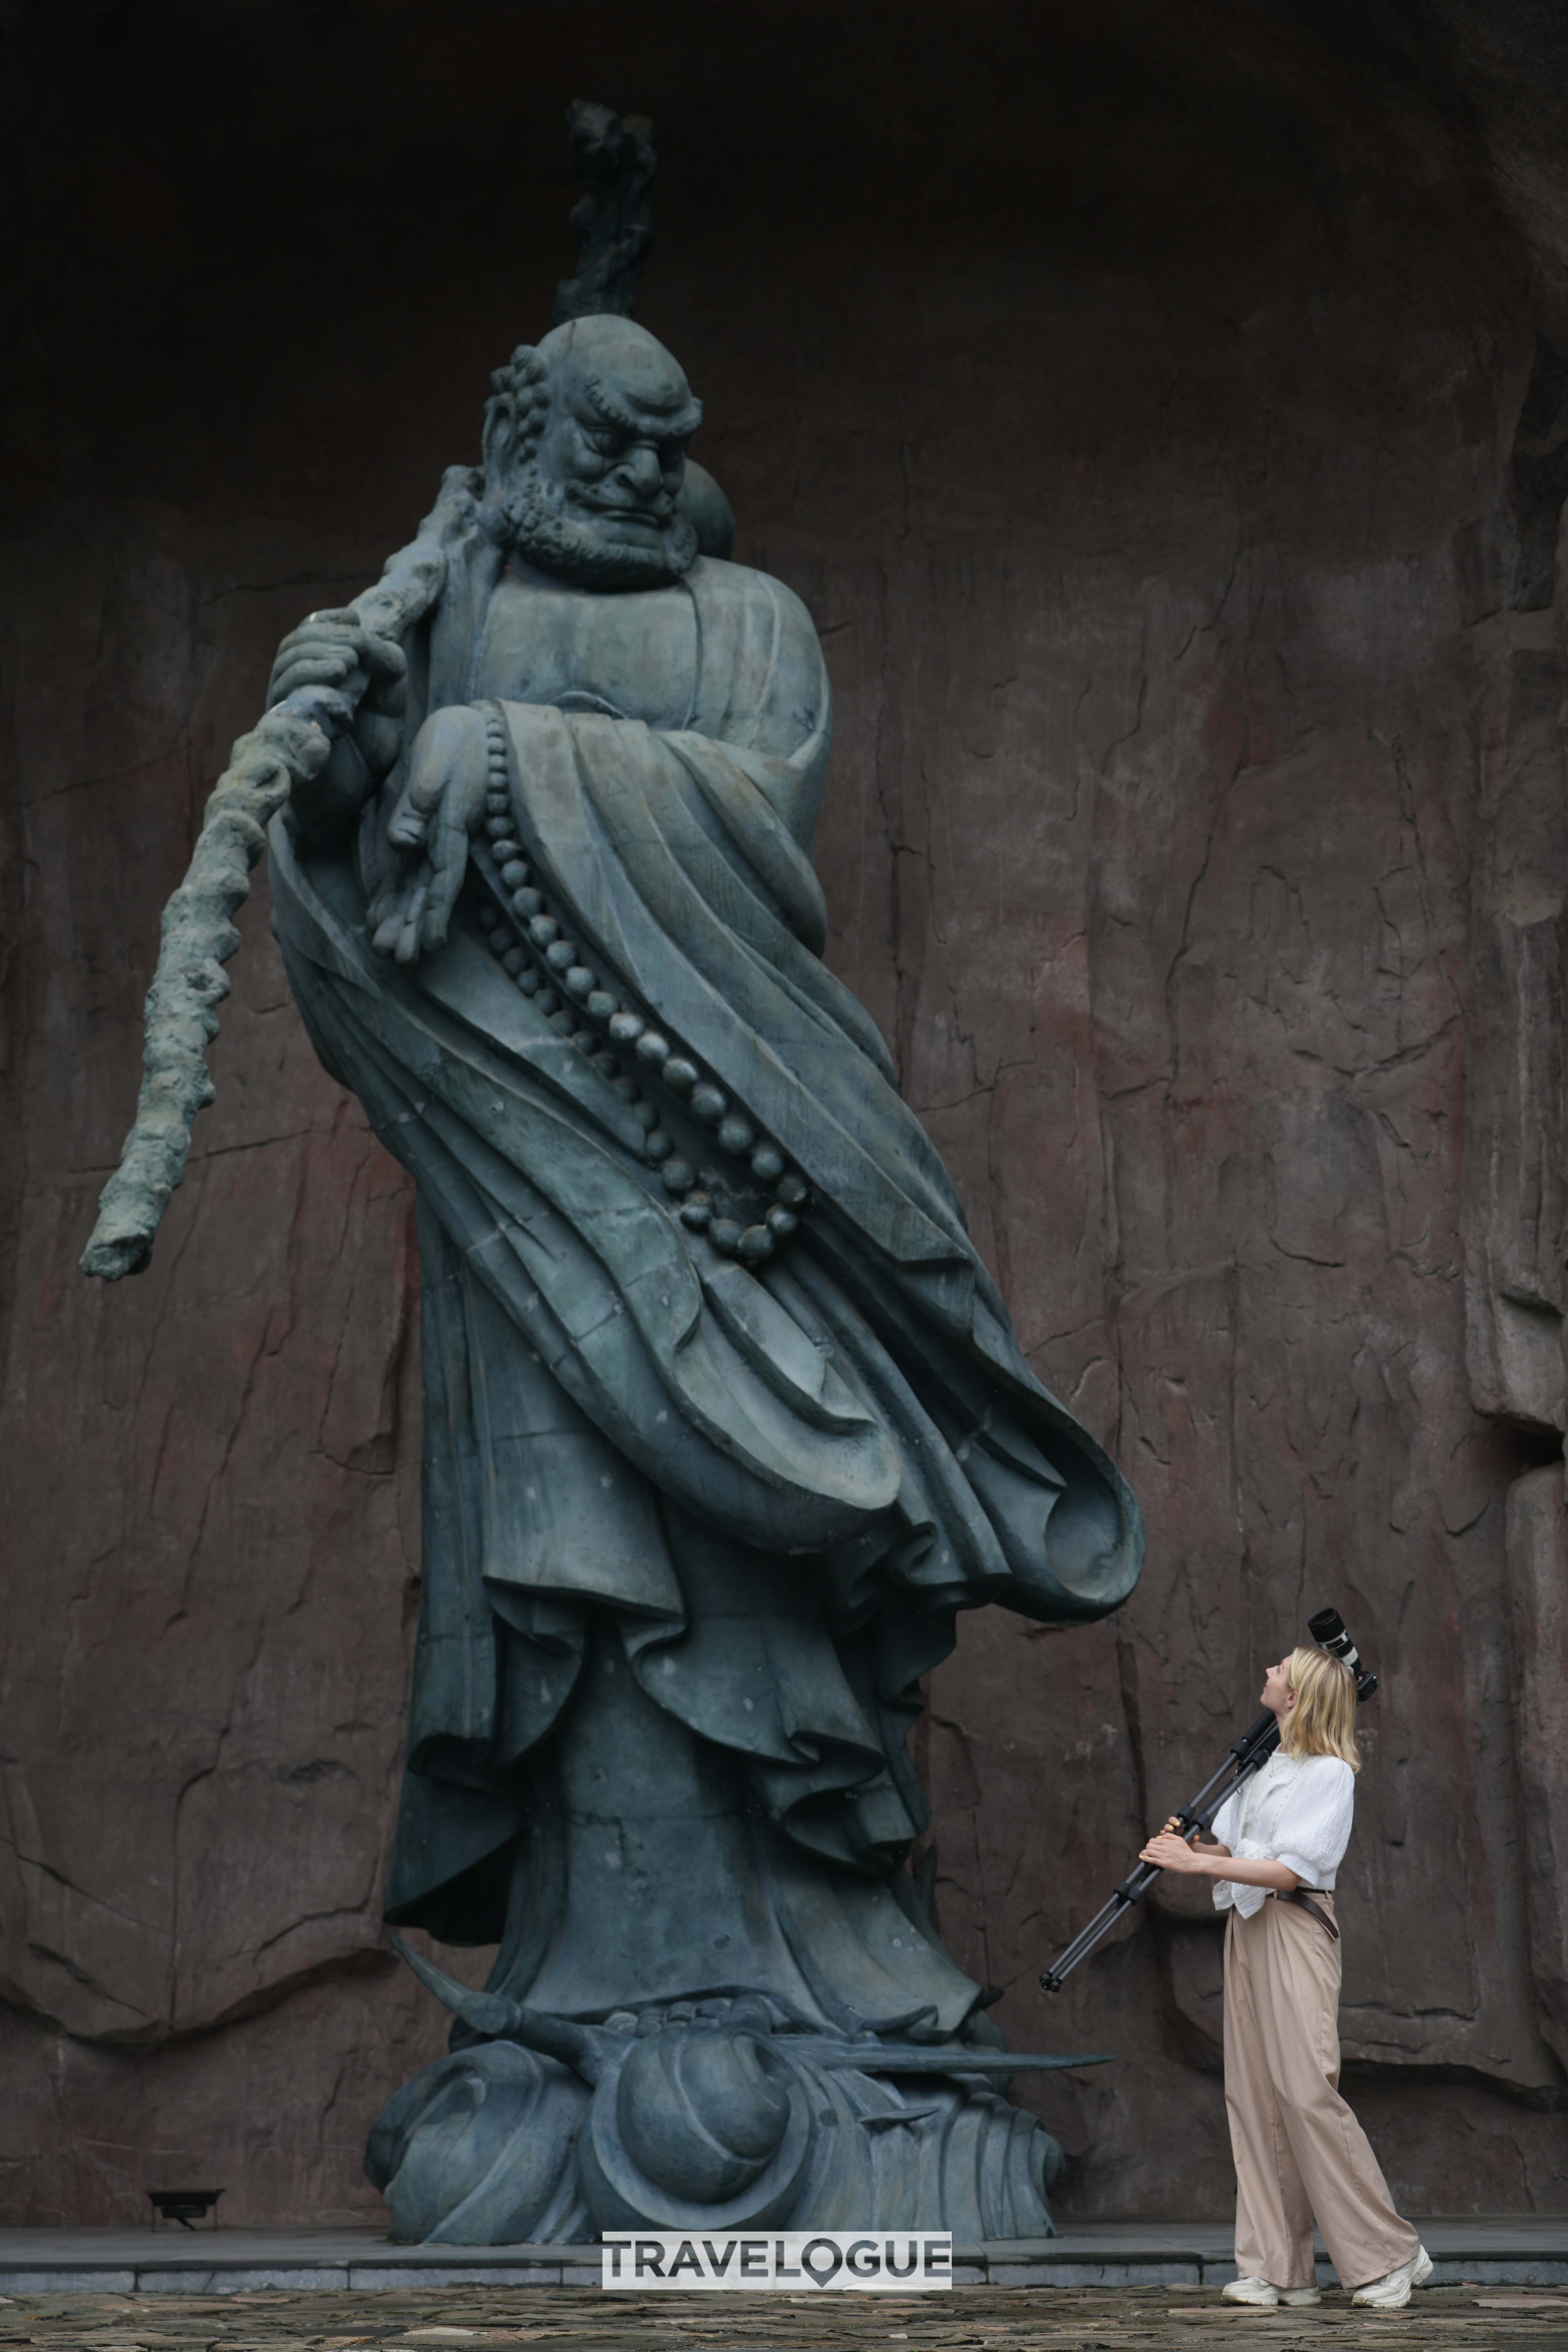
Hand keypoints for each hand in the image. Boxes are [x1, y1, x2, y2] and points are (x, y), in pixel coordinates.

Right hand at [271, 608, 407, 791]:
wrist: (350, 799)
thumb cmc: (368, 748)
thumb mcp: (388, 698)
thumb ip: (385, 664)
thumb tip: (368, 642)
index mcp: (312, 673)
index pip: (307, 632)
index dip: (326, 620)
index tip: (353, 619)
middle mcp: (290, 688)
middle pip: (293, 645)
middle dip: (325, 638)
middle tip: (355, 650)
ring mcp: (282, 710)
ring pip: (285, 668)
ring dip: (316, 658)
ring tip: (347, 665)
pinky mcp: (283, 736)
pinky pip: (286, 703)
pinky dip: (311, 687)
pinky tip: (339, 692)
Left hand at [367, 704, 489, 964]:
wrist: (474, 725)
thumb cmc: (458, 739)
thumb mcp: (437, 761)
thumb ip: (422, 800)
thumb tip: (403, 842)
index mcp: (450, 826)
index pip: (443, 877)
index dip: (436, 912)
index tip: (430, 944)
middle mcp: (444, 839)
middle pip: (430, 890)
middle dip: (417, 926)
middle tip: (401, 961)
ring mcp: (437, 837)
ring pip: (420, 884)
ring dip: (407, 917)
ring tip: (390, 951)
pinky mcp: (427, 829)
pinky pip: (411, 869)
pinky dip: (398, 893)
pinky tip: (381, 914)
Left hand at [1139, 1829, 1205, 1874]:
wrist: (1192, 1862)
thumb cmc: (1186, 1851)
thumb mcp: (1179, 1839)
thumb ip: (1169, 1836)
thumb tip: (1160, 1836)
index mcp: (1167, 1841)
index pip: (1153, 1840)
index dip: (1151, 1843)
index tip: (1152, 1846)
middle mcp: (1164, 1847)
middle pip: (1149, 1845)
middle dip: (1148, 1847)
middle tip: (1148, 1850)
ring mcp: (1164, 1856)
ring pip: (1149, 1852)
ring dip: (1144, 1852)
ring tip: (1143, 1854)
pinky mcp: (1164, 1863)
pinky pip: (1152, 1860)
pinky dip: (1145, 1858)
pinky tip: (1142, 1858)